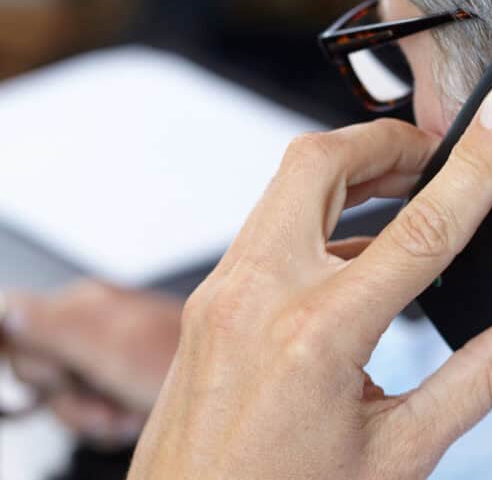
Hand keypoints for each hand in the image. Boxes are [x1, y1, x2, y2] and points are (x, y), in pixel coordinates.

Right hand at [2, 282, 181, 444]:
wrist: (239, 387)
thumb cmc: (186, 363)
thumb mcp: (113, 347)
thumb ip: (52, 326)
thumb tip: (5, 308)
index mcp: (84, 302)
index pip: (14, 323)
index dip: (30, 360)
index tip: (60, 375)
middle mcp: (92, 322)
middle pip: (34, 368)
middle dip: (68, 395)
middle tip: (107, 394)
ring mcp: (108, 353)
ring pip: (63, 396)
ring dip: (94, 412)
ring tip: (130, 405)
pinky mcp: (121, 380)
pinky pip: (91, 410)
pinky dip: (111, 420)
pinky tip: (136, 412)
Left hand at [127, 87, 491, 479]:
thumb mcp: (399, 456)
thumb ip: (479, 381)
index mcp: (317, 337)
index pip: (419, 228)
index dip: (473, 168)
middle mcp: (257, 298)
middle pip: (320, 162)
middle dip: (387, 140)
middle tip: (436, 153)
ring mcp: (221, 296)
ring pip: (285, 186)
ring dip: (350, 171)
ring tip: (406, 189)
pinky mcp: (207, 305)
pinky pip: (266, 227)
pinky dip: (319, 215)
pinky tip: (357, 249)